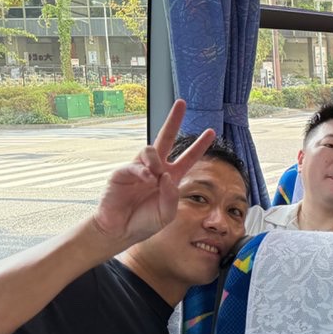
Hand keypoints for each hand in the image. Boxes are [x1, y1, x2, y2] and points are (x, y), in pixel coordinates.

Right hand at [91, 100, 214, 248]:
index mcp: (171, 177)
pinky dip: (144, 170)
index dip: (200, 145)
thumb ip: (171, 196)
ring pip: (151, 149)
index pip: (188, 157)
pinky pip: (136, 164)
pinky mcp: (122, 172)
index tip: (212, 131)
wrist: (120, 231)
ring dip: (156, 160)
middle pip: (166, 138)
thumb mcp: (166, 213)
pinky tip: (147, 178)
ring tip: (156, 175)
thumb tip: (167, 176)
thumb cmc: (144, 222)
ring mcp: (139, 168)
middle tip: (181, 103)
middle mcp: (156, 169)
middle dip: (174, 120)